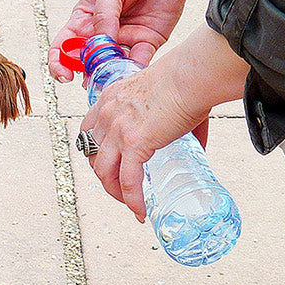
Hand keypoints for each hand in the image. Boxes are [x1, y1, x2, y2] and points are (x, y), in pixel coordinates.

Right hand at [49, 0, 196, 78]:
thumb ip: (103, 17)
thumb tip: (99, 46)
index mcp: (84, 19)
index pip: (63, 47)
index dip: (59, 64)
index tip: (65, 76)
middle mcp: (101, 33)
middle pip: (86, 63)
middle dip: (86, 74)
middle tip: (92, 78)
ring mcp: (123, 40)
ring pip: (111, 67)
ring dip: (109, 76)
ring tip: (111, 77)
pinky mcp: (145, 43)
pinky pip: (137, 63)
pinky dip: (132, 72)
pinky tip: (129, 73)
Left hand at [81, 24, 249, 220]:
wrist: (193, 73)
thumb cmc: (187, 79)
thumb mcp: (161, 96)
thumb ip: (168, 121)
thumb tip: (195, 149)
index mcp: (109, 99)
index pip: (88, 132)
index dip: (95, 152)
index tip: (108, 164)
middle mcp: (107, 114)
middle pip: (93, 155)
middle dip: (105, 176)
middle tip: (122, 188)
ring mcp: (117, 130)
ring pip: (104, 173)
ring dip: (115, 192)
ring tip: (130, 203)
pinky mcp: (134, 143)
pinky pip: (128, 181)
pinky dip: (132, 199)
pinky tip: (140, 211)